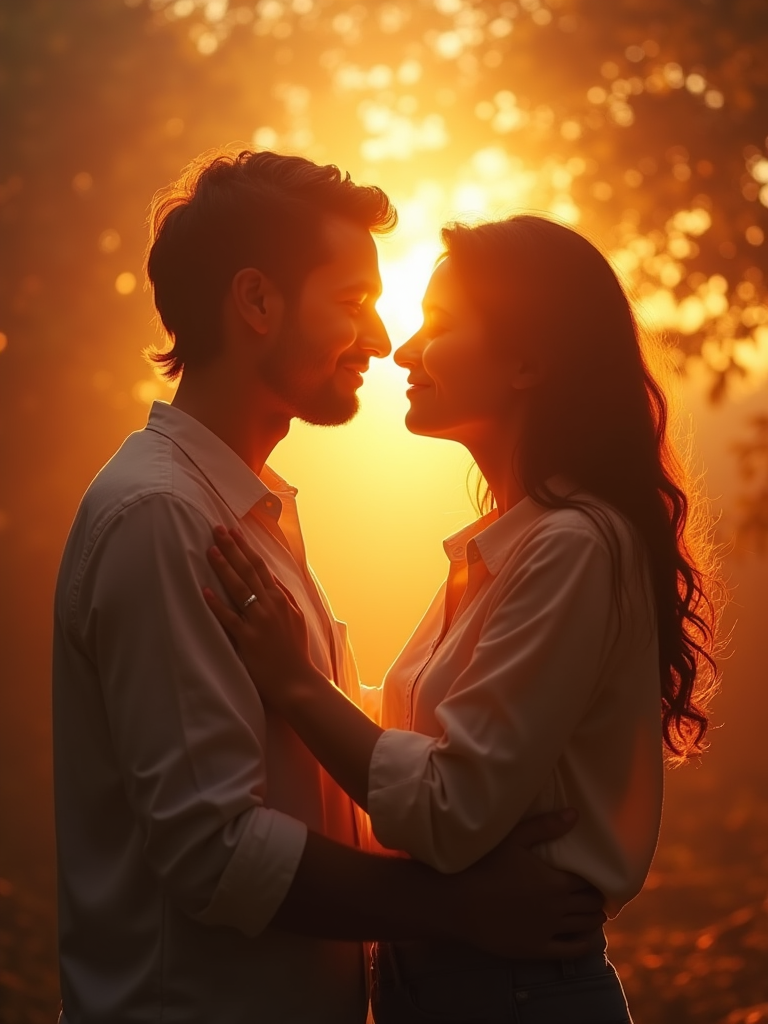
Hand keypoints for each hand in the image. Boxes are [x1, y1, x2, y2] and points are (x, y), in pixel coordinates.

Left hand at [204, 527, 323, 708]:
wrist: (297, 682)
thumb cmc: (295, 651)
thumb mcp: (297, 618)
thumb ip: (284, 597)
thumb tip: (271, 579)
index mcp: (281, 599)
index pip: (261, 566)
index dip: (246, 547)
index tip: (234, 531)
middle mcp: (270, 606)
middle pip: (248, 571)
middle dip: (232, 548)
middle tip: (217, 529)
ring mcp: (259, 622)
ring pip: (238, 588)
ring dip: (224, 567)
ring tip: (210, 550)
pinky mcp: (248, 639)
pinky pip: (229, 618)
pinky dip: (217, 604)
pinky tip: (205, 591)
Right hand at [448, 809, 605, 958]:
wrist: (458, 902)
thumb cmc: (484, 865)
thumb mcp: (514, 839)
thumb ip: (545, 826)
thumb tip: (574, 814)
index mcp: (555, 882)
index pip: (588, 881)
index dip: (596, 879)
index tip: (599, 877)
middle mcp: (557, 908)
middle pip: (590, 904)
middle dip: (597, 899)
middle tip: (598, 894)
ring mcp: (548, 931)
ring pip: (585, 926)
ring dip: (595, 919)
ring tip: (597, 912)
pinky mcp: (536, 949)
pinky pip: (571, 951)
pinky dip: (585, 944)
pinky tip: (588, 939)